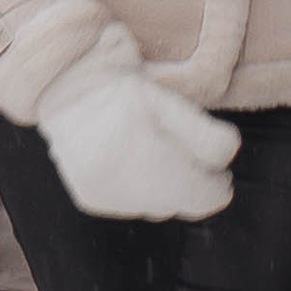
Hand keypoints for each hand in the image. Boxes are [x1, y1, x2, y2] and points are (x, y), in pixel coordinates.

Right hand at [38, 35, 238, 221]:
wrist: (64, 84)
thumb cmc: (122, 87)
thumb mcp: (169, 102)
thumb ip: (205, 134)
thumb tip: (226, 162)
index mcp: (142, 156)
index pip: (197, 196)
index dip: (216, 188)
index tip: (222, 176)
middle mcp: (119, 184)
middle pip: (176, 203)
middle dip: (190, 184)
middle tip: (194, 159)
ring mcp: (102, 195)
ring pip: (154, 207)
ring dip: (165, 189)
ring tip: (159, 154)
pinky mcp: (90, 198)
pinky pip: (131, 204)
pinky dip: (140, 190)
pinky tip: (134, 162)